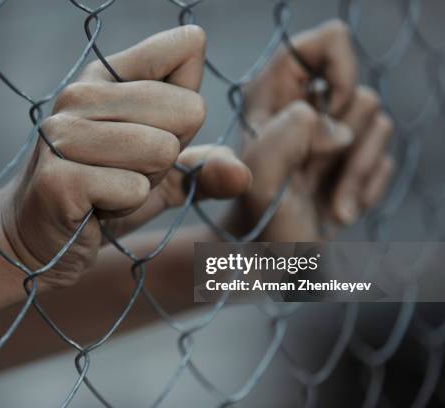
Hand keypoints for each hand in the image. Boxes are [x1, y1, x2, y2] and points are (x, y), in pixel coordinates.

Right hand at [0, 26, 250, 289]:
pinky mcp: (58, 177)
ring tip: (109, 188)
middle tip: (126, 171)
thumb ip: (204, 168)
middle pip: (189, 109)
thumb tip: (241, 175)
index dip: (188, 104)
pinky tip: (94, 208)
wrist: (40, 237)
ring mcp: (63, 132)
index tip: (152, 131)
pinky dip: (124, 208)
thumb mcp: (159, 176)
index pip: (188, 47)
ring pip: (163, 150)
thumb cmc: (102, 196)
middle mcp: (81, 92)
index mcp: (107, 74)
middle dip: (168, 156)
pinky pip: (134, 189)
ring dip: (146, 184)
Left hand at [225, 21, 393, 240]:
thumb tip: (335, 129)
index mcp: (273, 95)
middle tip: (313, 173)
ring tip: (329, 202)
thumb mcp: (261, 177)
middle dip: (346, 139)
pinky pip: (386, 158)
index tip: (331, 110)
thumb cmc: (259, 220)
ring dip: (357, 171)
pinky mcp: (352, 160)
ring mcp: (331, 134)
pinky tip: (338, 208)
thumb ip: (286, 136)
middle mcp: (305, 107)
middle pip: (359, 90)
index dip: (340, 68)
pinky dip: (366, 188)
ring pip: (380, 123)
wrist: (273, 259)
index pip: (325, 42)